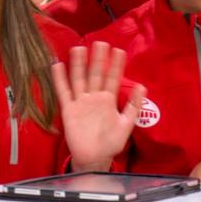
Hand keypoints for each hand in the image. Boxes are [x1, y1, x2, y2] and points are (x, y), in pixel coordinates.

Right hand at [55, 42, 145, 171]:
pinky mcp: (69, 110)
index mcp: (108, 100)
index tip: (119, 50)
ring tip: (79, 48)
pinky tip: (57, 66)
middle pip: (95, 75)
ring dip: (78, 65)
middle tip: (100, 42)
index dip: (116, 65)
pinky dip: (60, 80)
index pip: (112, 78)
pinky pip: (64, 93)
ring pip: (79, 79)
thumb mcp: (126, 125)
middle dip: (98, 59)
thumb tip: (143, 86)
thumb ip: (133, 106)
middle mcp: (94, 97)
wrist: (94, 158)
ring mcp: (80, 102)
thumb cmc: (111, 142)